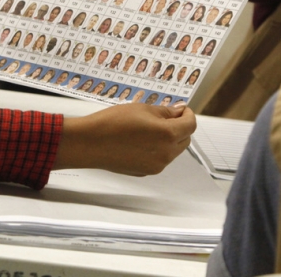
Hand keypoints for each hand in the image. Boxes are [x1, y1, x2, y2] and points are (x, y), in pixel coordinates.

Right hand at [54, 103, 195, 175]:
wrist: (89, 143)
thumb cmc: (113, 122)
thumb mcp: (143, 109)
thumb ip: (166, 112)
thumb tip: (180, 111)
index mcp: (168, 135)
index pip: (190, 125)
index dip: (188, 115)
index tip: (181, 109)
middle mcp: (165, 154)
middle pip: (185, 140)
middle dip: (180, 127)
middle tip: (166, 116)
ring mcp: (156, 166)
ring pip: (173, 151)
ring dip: (169, 139)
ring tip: (148, 128)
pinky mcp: (145, 172)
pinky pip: (159, 159)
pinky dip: (157, 149)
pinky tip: (139, 141)